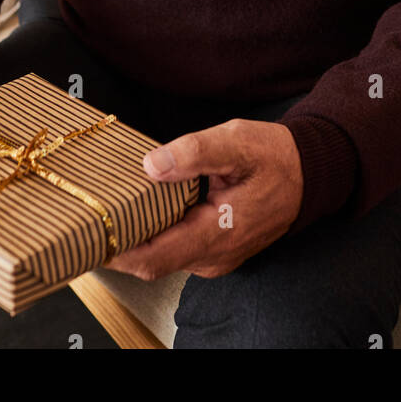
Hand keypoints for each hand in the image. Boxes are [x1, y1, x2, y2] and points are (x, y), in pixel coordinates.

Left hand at [101, 118, 302, 279]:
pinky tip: (145, 205)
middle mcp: (213, 256)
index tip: (89, 232)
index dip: (116, 250)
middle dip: (120, 239)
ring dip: (139, 234)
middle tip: (91, 212)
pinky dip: (158, 230)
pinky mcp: (217, 249)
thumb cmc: (275, 156)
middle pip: (152, 260)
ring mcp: (215, 256)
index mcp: (216, 233)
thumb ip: (194, 153)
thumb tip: (152, 165)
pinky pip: (178, 247)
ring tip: (112, 204)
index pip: (153, 258)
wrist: (311, 173)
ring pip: (164, 255)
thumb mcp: (236, 141)